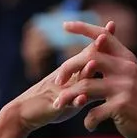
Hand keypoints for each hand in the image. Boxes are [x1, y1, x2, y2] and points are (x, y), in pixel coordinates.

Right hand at [3, 22, 117, 132]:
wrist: (24, 113)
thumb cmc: (50, 102)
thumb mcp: (70, 90)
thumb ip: (86, 82)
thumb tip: (105, 73)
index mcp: (73, 72)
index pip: (88, 53)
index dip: (100, 41)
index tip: (112, 24)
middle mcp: (68, 77)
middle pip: (83, 59)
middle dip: (95, 48)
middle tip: (105, 35)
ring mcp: (61, 90)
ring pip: (75, 79)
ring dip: (85, 71)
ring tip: (93, 64)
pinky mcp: (54, 105)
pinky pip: (66, 103)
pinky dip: (75, 101)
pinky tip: (82, 99)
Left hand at [52, 20, 136, 137]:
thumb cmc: (135, 102)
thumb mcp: (127, 78)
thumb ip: (112, 64)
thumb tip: (94, 47)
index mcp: (127, 58)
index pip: (103, 36)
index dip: (83, 28)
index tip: (64, 24)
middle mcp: (127, 68)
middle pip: (89, 59)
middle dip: (68, 69)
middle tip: (57, 81)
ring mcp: (125, 86)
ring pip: (85, 87)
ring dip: (68, 98)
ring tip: (59, 105)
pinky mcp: (122, 105)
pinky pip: (93, 112)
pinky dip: (88, 120)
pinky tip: (89, 125)